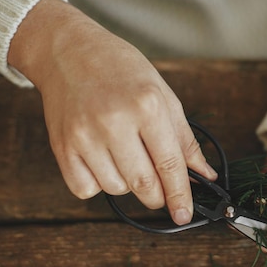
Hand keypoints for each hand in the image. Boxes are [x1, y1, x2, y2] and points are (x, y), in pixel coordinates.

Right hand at [8, 0, 216, 224]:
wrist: (68, 51)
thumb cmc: (120, 69)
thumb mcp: (163, 94)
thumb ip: (184, 139)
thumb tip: (204, 174)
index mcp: (147, 105)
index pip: (170, 164)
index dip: (181, 196)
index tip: (185, 215)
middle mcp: (114, 121)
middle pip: (144, 185)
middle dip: (158, 196)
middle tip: (161, 190)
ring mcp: (84, 136)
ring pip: (117, 189)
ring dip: (128, 184)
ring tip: (126, 155)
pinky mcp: (62, 147)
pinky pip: (86, 189)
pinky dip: (98, 183)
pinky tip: (102, 159)